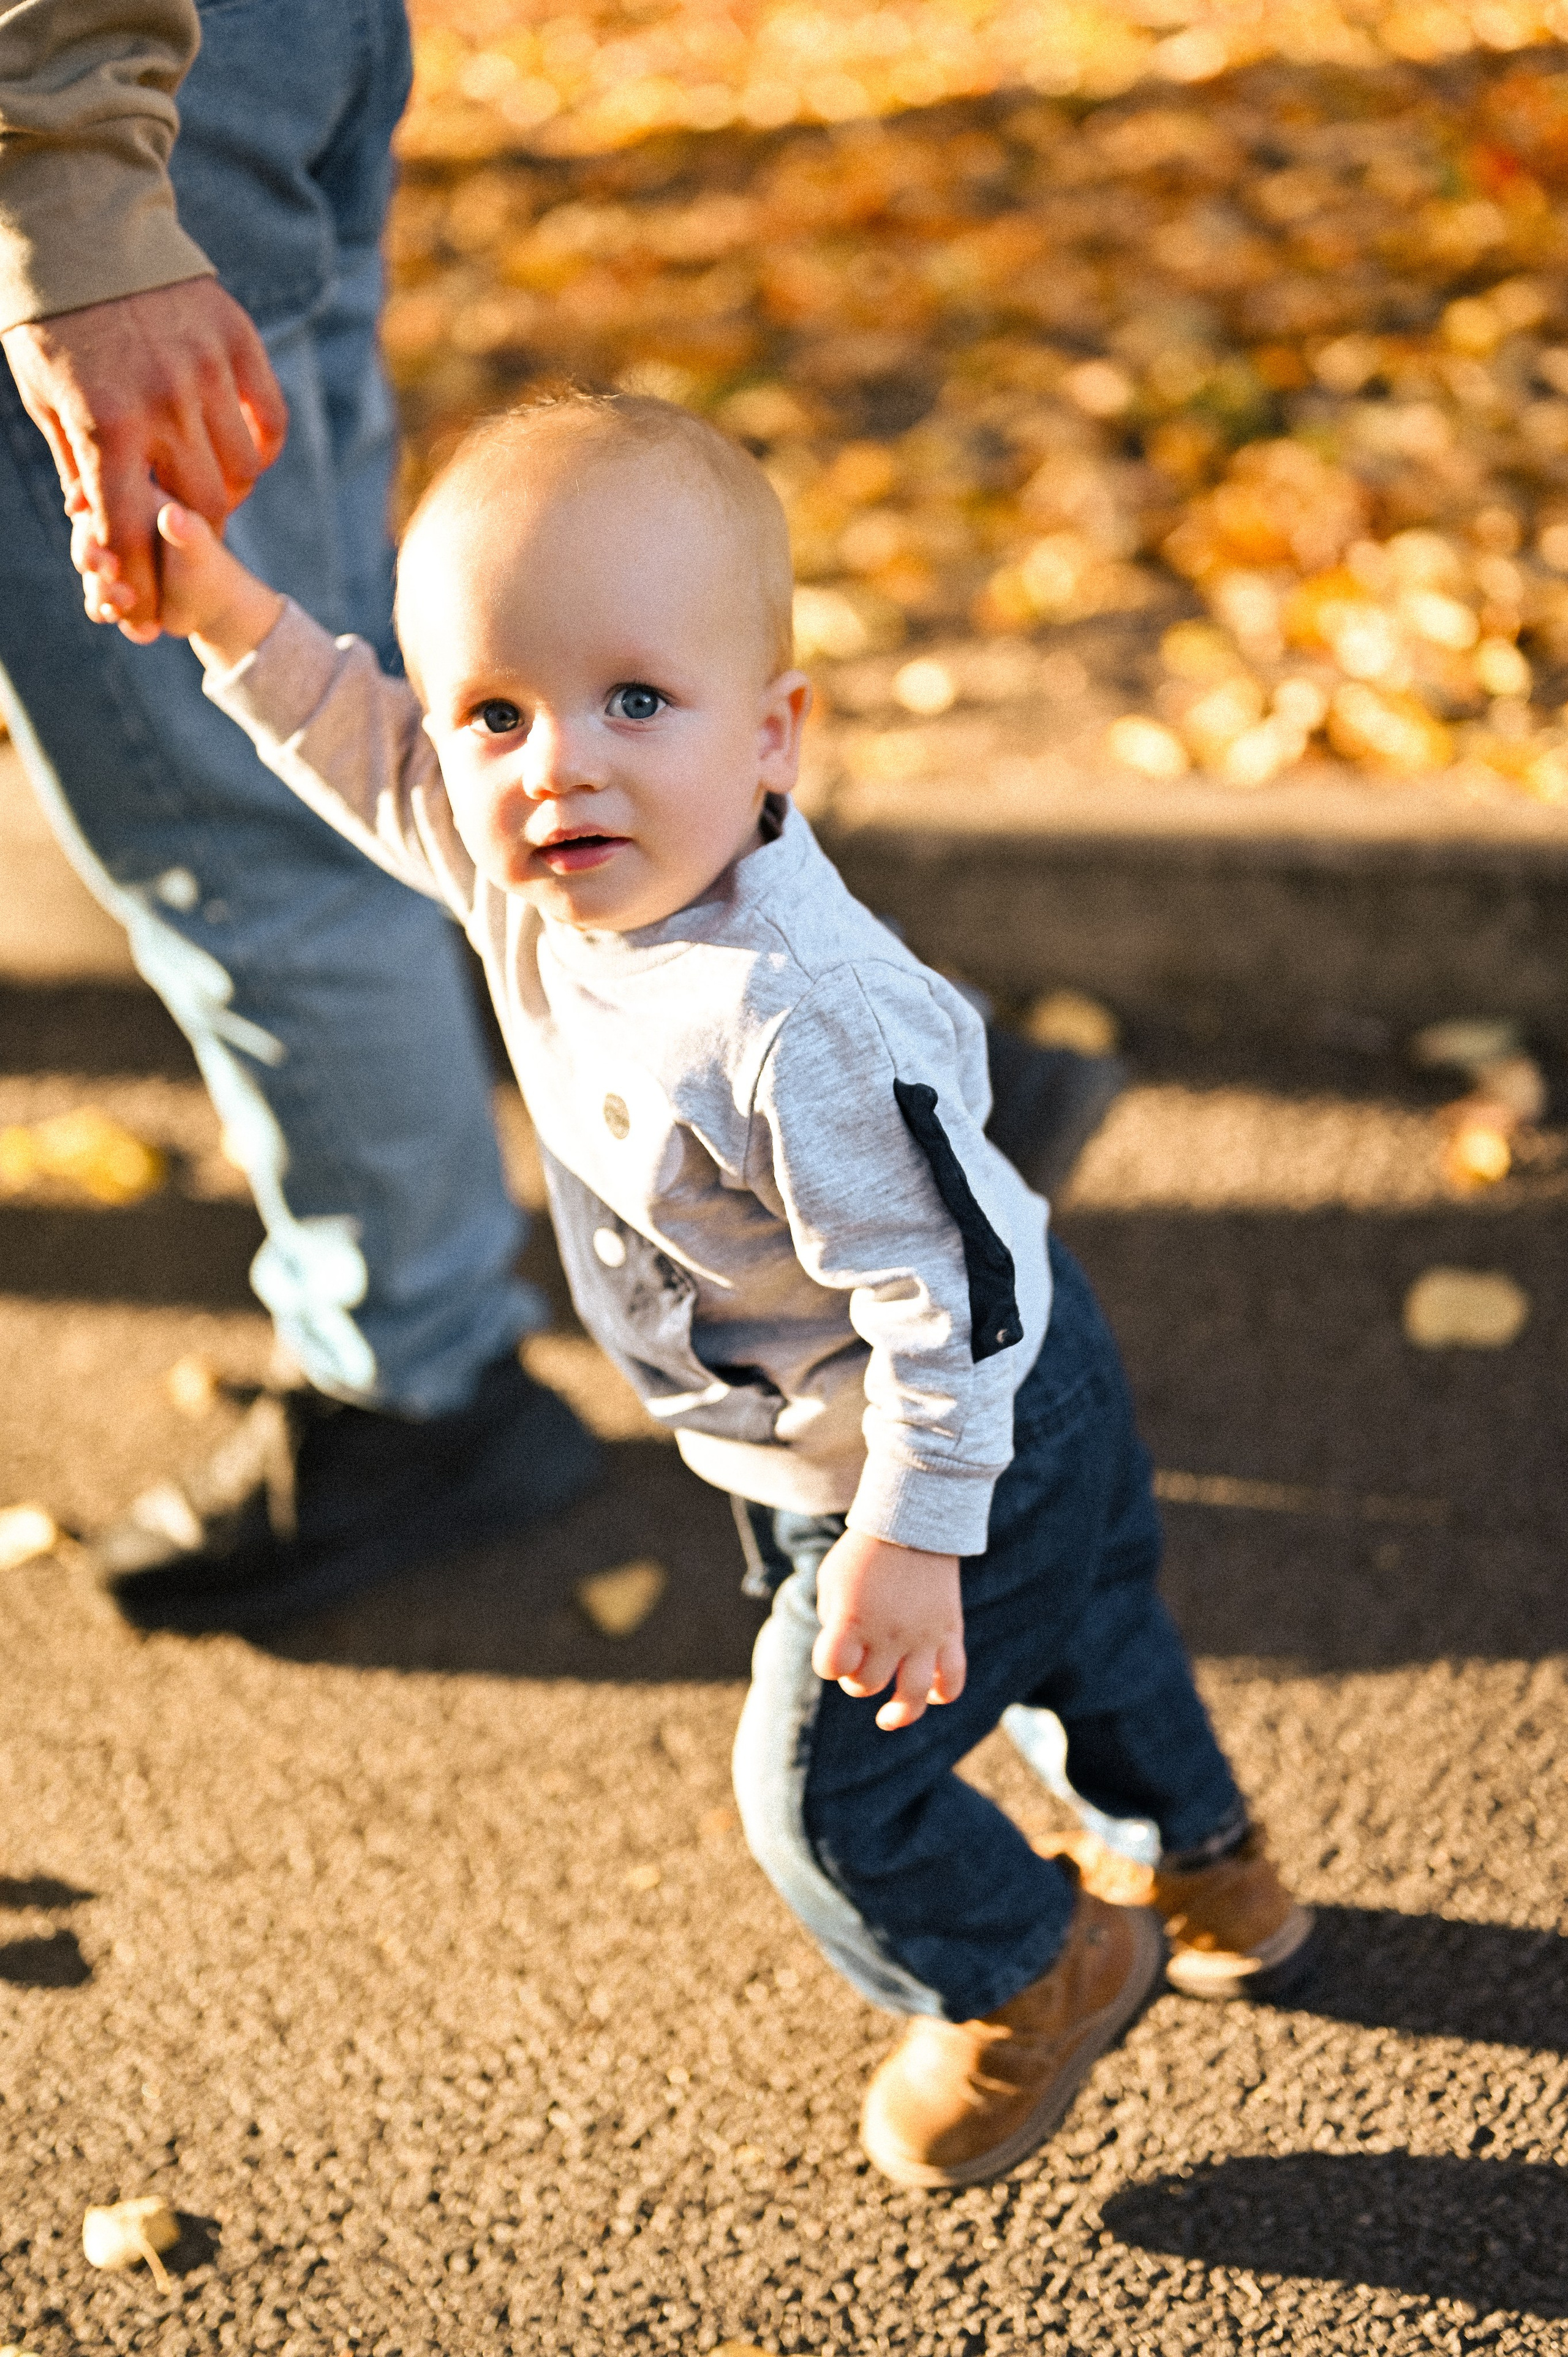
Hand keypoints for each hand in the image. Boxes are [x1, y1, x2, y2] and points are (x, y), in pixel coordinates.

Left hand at [3, 277, 287, 625]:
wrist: (81, 223)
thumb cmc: (52, 320)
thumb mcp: (46, 399)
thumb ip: (78, 467)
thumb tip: (103, 533)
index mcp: (105, 422)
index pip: (131, 530)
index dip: (139, 581)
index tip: (143, 612)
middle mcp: (163, 402)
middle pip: (203, 511)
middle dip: (190, 542)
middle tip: (181, 543)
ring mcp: (207, 371)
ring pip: (243, 473)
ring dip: (228, 496)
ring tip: (207, 492)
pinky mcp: (237, 343)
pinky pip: (269, 423)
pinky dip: (260, 451)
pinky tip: (239, 452)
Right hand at [76, 501, 282, 664]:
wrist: (210, 605)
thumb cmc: (207, 566)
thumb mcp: (198, 546)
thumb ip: (184, 530)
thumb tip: (172, 514)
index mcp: (133, 503)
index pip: (97, 494)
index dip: (83, 501)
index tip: (78, 510)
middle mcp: (115, 529)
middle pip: (84, 536)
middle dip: (91, 555)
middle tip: (112, 570)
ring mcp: (110, 561)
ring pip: (88, 573)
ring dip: (101, 590)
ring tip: (129, 602)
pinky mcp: (109, 590)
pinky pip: (95, 601)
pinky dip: (107, 611)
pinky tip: (129, 619)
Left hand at [812, 1530, 965, 1730]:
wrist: (912, 1518)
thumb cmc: (863, 1553)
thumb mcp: (832, 1580)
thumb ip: (833, 1621)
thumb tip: (843, 1659)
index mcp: (853, 1617)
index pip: (831, 1667)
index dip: (828, 1665)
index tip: (832, 1653)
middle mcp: (888, 1632)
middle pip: (868, 1684)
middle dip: (857, 1678)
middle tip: (859, 1659)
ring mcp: (922, 1634)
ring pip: (914, 1695)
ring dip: (900, 1711)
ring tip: (889, 1717)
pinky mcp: (950, 1631)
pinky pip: (954, 1677)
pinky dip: (943, 1694)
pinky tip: (931, 1695)